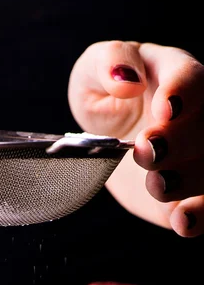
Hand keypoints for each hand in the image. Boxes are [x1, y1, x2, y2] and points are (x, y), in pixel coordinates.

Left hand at [68, 41, 203, 236]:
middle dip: (178, 141)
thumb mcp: (91, 76)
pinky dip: (198, 216)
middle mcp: (194, 118)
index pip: (190, 77)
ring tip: (157, 184)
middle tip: (145, 150)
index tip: (164, 110)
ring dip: (186, 180)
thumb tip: (127, 80)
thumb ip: (107, 64)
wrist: (104, 143)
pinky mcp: (187, 195)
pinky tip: (181, 220)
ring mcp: (194, 158)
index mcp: (173, 80)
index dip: (181, 92)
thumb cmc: (103, 101)